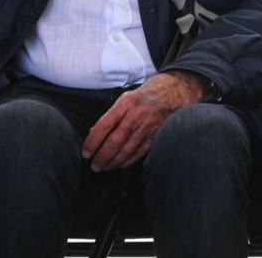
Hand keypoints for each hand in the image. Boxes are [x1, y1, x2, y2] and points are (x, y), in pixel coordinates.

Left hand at [81, 71, 208, 171]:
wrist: (175, 92)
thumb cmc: (149, 94)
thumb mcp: (127, 97)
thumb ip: (112, 114)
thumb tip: (95, 132)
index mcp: (126, 104)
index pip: (104, 126)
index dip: (93, 142)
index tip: (86, 152)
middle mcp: (135, 116)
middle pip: (114, 141)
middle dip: (101, 156)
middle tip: (93, 165)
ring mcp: (146, 128)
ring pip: (126, 150)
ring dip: (112, 162)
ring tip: (103, 168)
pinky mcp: (155, 137)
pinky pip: (138, 153)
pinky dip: (127, 161)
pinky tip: (119, 165)